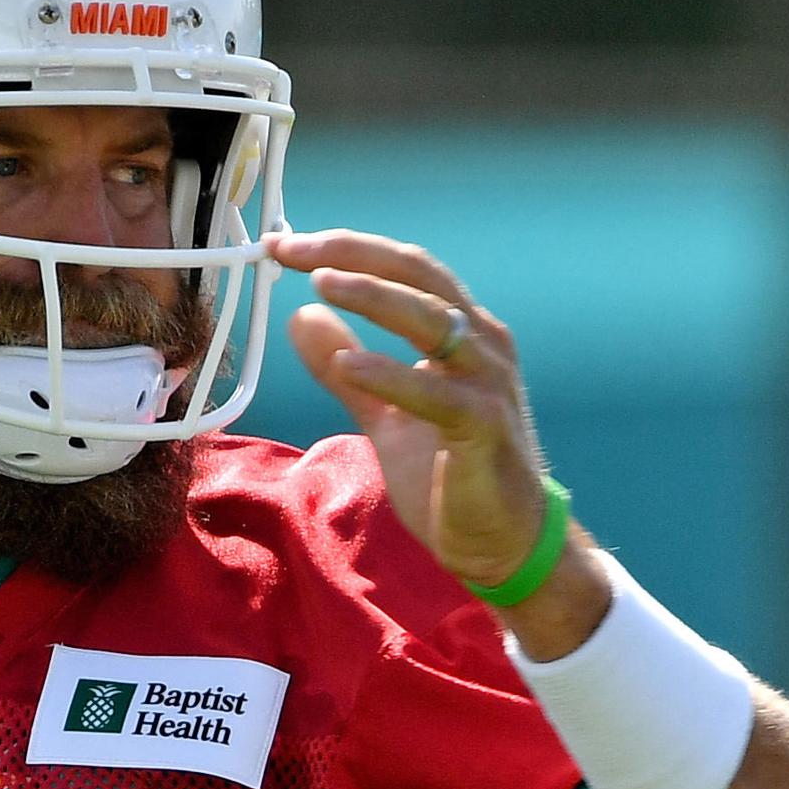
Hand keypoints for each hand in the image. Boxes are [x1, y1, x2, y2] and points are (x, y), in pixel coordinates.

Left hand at [276, 228, 592, 632]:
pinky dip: (390, 375)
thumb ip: (347, 369)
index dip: (347, 249)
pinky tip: (348, 364)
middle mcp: (481, 344)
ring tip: (321, 281)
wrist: (502, 544)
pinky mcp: (484, 428)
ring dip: (374, 297)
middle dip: (352, 255)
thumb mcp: (385, 416)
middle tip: (293, 248)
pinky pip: (435, 394)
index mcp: (461, 333)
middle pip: (418, 274)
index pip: (404, 269)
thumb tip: (301, 317)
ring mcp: (488, 383)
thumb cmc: (452, 476)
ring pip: (432, 320)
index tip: (286, 244)